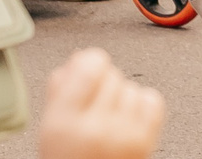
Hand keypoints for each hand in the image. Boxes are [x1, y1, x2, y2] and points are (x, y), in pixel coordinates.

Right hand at [36, 48, 165, 158]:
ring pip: (131, 86)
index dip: (90, 62)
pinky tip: (128, 120)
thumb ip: (59, 90)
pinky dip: (142, 105)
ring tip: (109, 119)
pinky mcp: (145, 142)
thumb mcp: (50, 128)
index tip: (87, 68)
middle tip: (94, 107)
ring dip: (122, 96)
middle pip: (112, 75)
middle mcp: (94, 127)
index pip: (89, 66)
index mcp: (63, 121)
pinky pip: (152, 100)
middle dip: (104, 84)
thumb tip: (77, 58)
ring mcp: (123, 135)